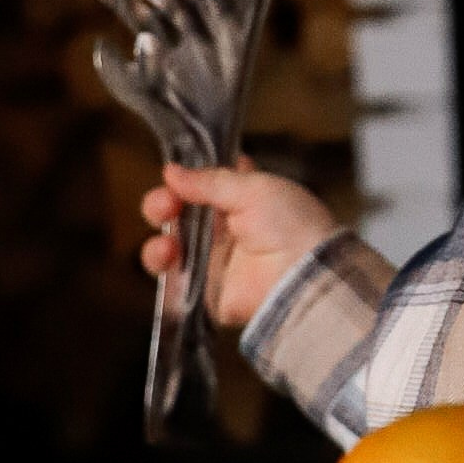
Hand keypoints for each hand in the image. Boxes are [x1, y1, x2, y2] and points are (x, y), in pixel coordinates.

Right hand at [140, 158, 339, 328]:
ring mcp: (214, 261)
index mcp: (243, 199)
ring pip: (170, 246)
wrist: (304, 276)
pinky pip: (173, 279)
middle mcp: (226, 230)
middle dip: (163, 204)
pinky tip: (167, 254)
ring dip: (159, 238)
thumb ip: (209, 181)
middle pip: (180, 214)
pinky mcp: (206, 291)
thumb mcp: (254, 189)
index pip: (206, 184)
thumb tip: (171, 171)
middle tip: (164, 204)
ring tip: (166, 241)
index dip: (186, 177)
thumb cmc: (290, 225)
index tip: (174, 171)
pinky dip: (161, 265)